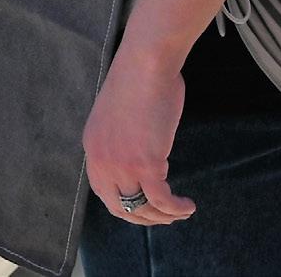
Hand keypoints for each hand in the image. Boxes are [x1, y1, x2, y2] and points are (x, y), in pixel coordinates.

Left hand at [82, 41, 196, 226]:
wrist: (145, 63)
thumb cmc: (139, 81)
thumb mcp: (118, 116)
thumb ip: (122, 140)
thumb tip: (140, 154)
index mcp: (92, 147)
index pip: (102, 191)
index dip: (124, 205)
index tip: (143, 207)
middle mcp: (101, 159)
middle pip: (118, 206)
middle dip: (143, 218)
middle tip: (164, 218)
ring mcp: (121, 164)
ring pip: (141, 208)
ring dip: (163, 217)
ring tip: (180, 213)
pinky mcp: (145, 164)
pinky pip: (161, 200)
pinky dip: (176, 209)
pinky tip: (187, 207)